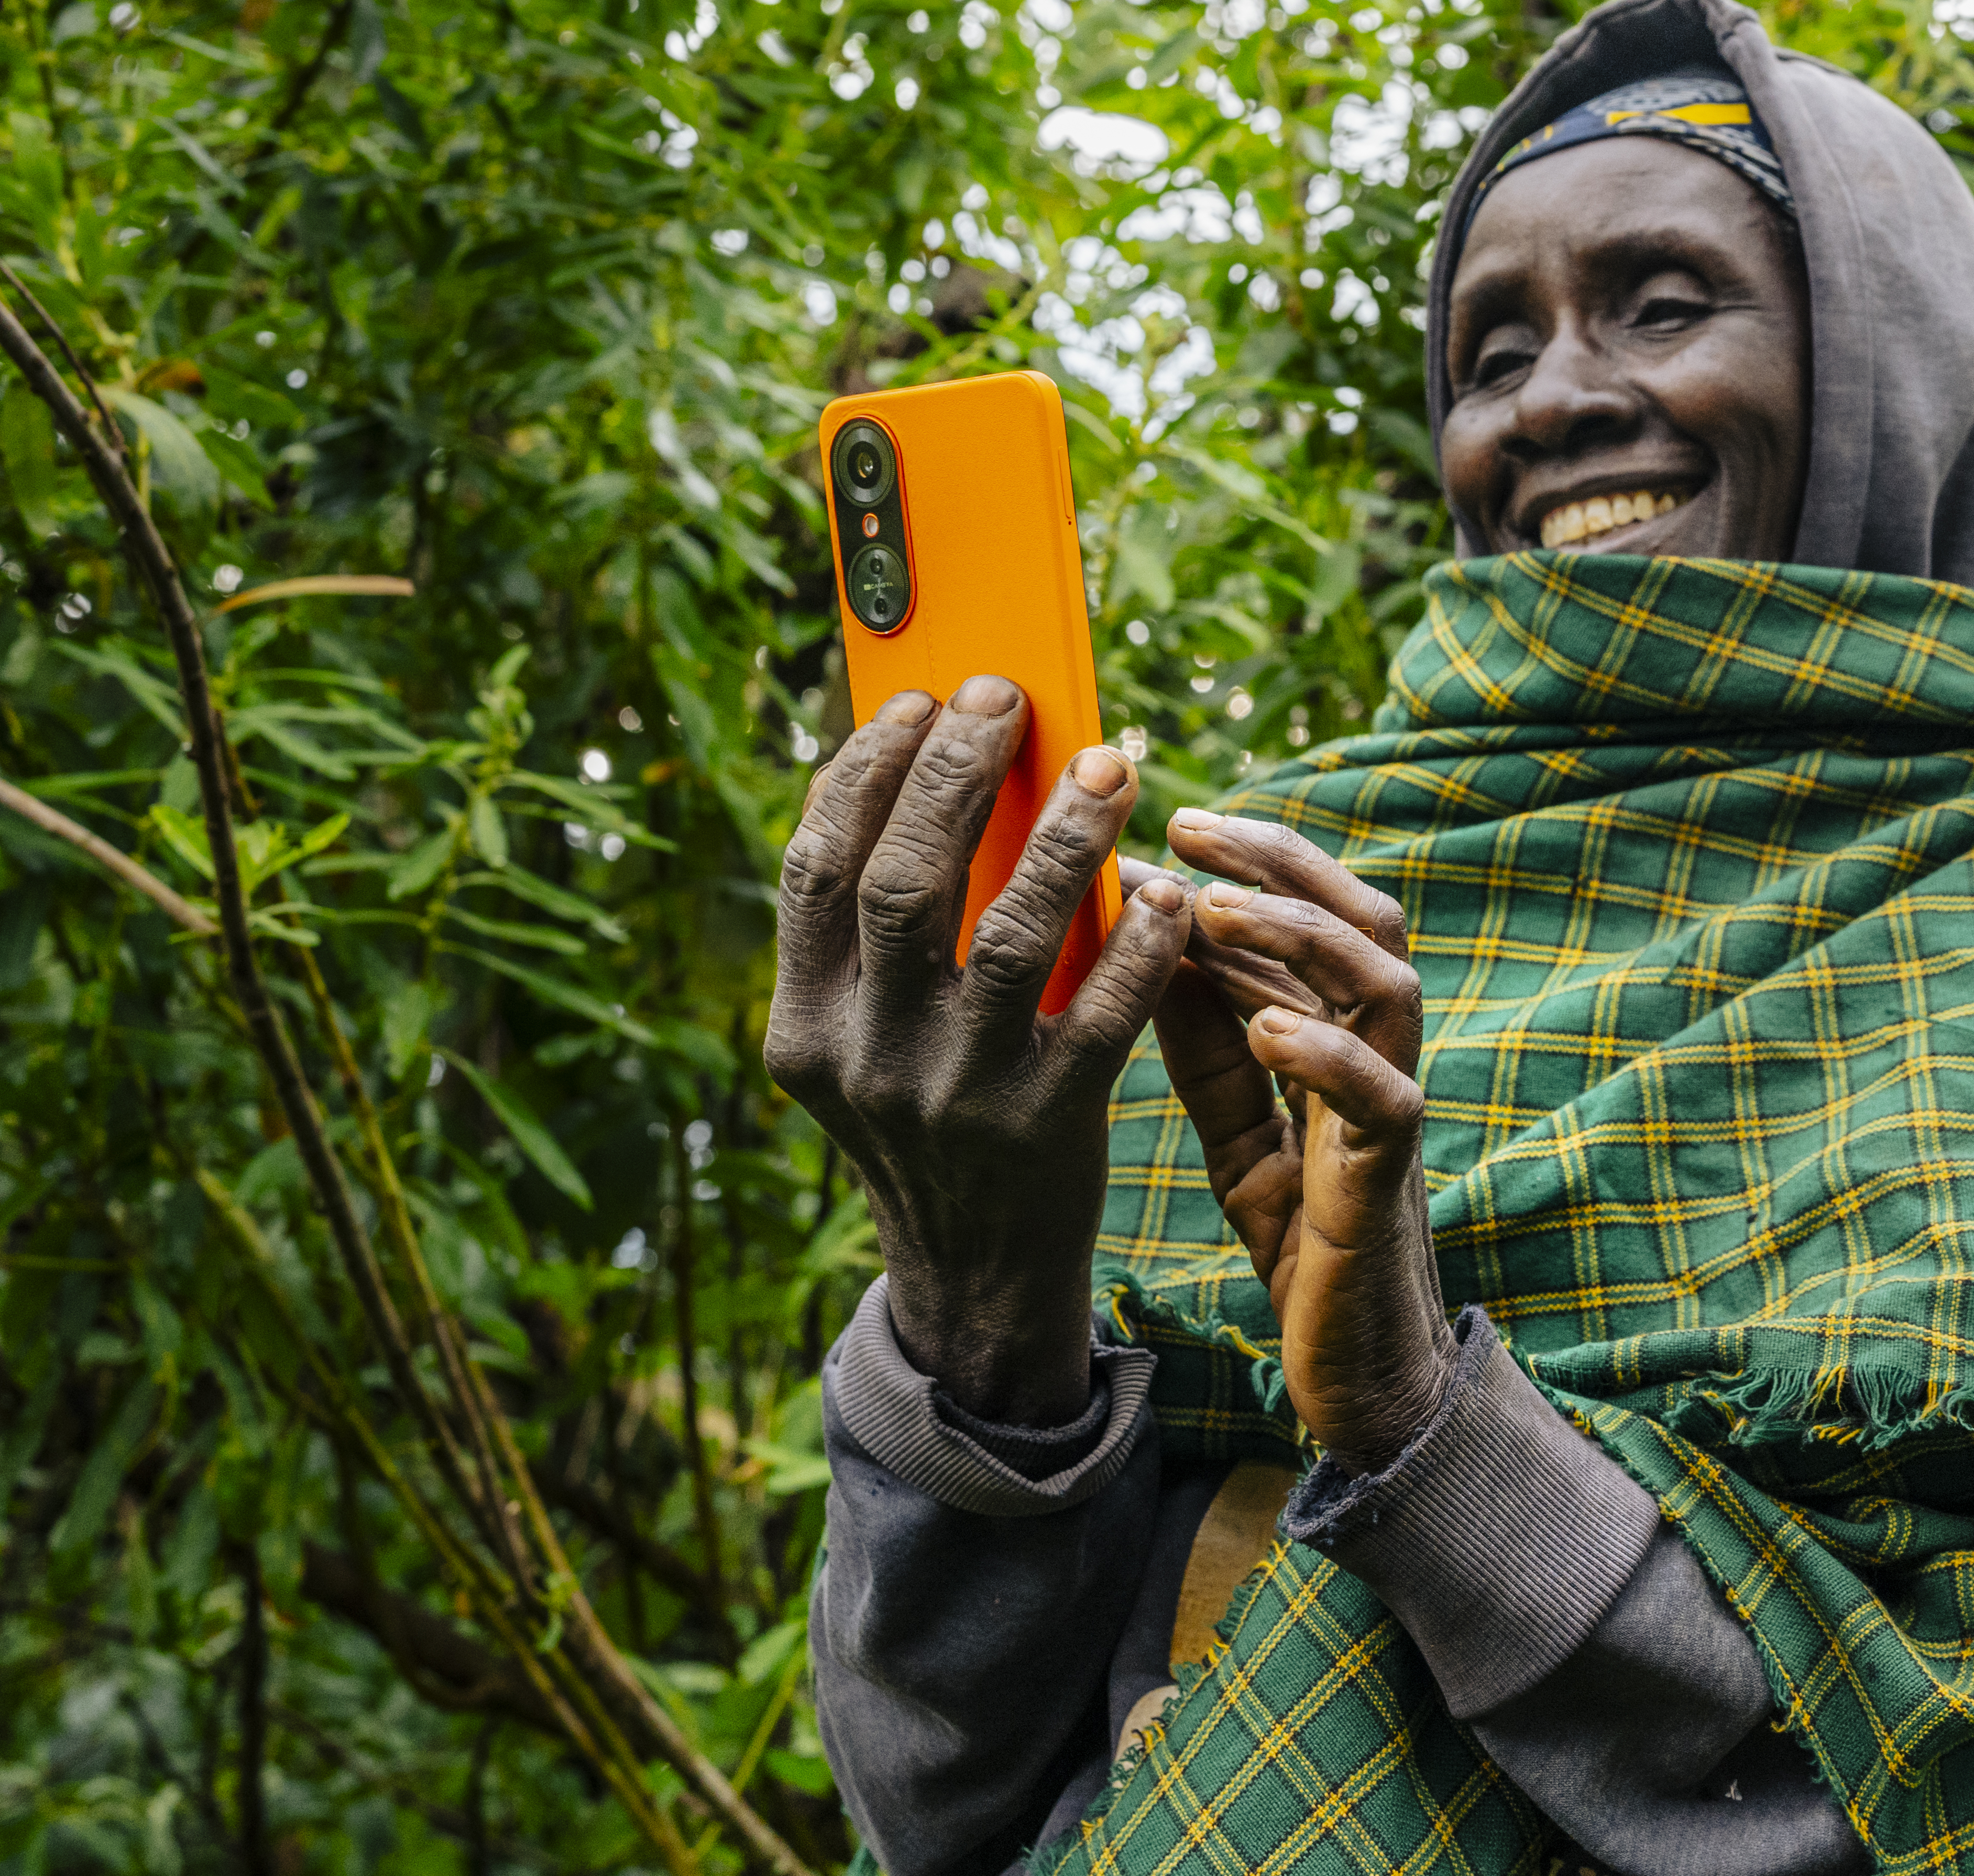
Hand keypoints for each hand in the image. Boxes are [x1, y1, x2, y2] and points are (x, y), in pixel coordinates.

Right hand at [762, 677, 1191, 1422]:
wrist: (975, 1276)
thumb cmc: (933, 1115)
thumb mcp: (867, 1039)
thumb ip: (879, 938)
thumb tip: (923, 774)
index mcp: (805, 1025)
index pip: (815, 867)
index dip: (863, 771)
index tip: (917, 701)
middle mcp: (864, 1059)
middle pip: (903, 880)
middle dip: (957, 771)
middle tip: (1007, 697)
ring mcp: (955, 1096)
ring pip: (1010, 934)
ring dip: (1066, 836)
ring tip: (1112, 763)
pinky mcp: (1046, 1128)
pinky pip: (1102, 1015)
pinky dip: (1138, 943)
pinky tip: (1168, 891)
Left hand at [1154, 810, 1454, 1469]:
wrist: (1359, 1378)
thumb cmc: (1302, 1240)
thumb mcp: (1237, 1124)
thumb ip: (1209, 1039)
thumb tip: (1150, 934)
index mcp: (1339, 1038)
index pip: (1313, 916)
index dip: (1248, 861)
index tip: (1168, 824)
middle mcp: (1377, 1059)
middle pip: (1365, 922)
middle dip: (1282, 862)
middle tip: (1189, 825)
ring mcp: (1389, 1117)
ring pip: (1389, 988)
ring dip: (1303, 935)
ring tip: (1217, 907)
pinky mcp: (1386, 1184)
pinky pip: (1383, 1102)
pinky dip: (1329, 1055)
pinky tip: (1269, 1028)